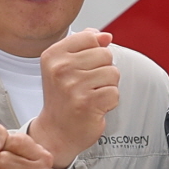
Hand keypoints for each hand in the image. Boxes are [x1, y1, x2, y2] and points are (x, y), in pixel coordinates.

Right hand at [33, 29, 120, 166]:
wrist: (56, 131)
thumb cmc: (63, 97)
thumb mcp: (65, 65)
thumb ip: (84, 45)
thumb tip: (105, 36)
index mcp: (53, 55)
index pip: (91, 37)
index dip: (95, 52)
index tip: (83, 67)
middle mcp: (60, 69)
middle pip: (105, 54)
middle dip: (103, 70)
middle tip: (87, 85)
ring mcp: (73, 86)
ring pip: (113, 73)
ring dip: (107, 86)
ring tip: (91, 95)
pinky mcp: (88, 103)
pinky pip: (115, 92)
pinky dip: (109, 101)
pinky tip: (95, 107)